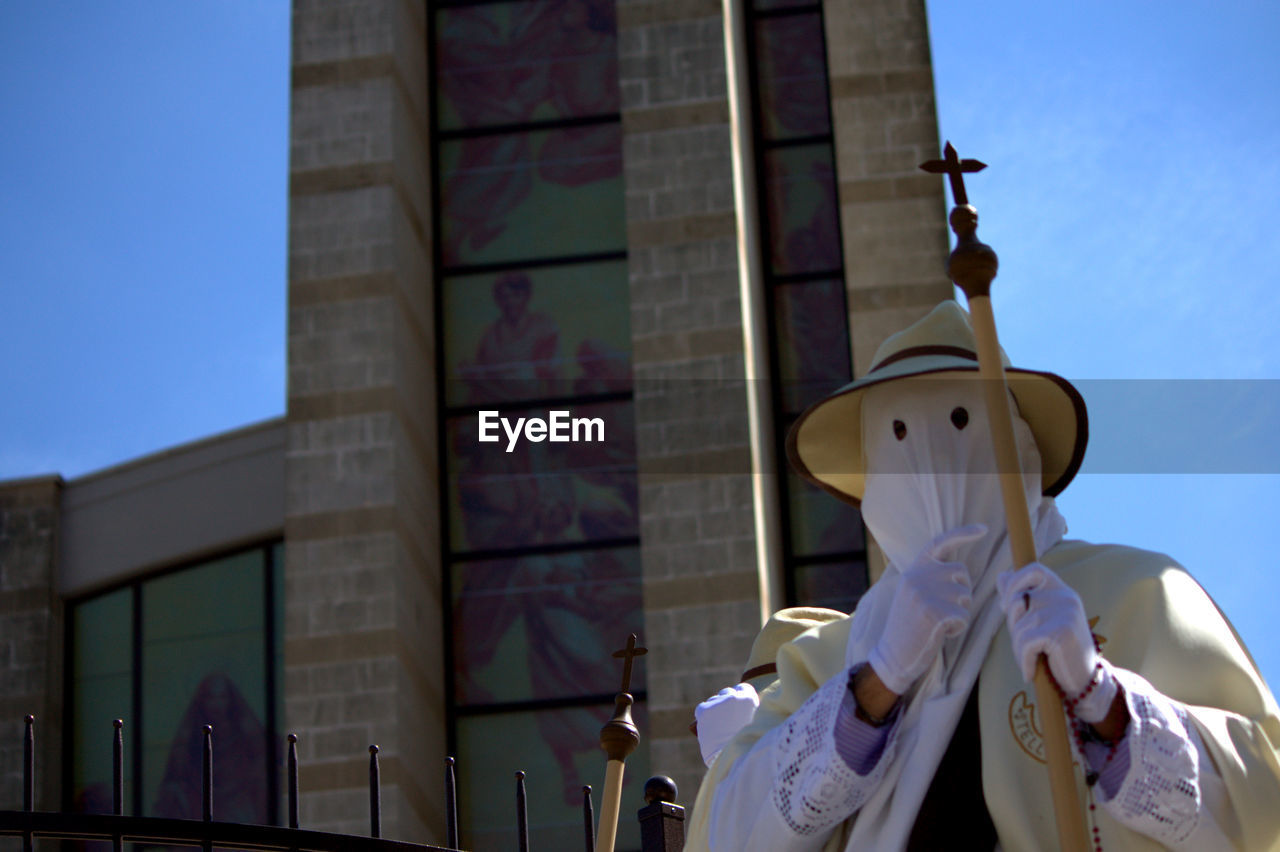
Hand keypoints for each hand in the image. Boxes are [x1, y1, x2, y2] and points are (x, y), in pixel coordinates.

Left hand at [694, 683, 759, 766]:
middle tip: (725, 718)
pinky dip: (703, 715)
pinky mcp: (705, 710)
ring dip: (714, 709)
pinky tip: (706, 724)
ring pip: (713, 700)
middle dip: (725, 703)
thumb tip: (736, 712)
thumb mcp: (754, 726)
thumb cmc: (746, 748)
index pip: (743, 689)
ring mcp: (718, 703)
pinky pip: (702, 708)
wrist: (734, 758)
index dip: (739, 697)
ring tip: (716, 725)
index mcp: (750, 699)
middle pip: (726, 692)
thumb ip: (747, 714)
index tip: (737, 705)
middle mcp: (734, 697)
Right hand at [867, 524, 985, 694]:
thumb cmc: (909, 628)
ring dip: (960, 614)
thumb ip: (930, 579)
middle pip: (961, 574)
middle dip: (962, 593)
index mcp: (912, 571)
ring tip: (939, 624)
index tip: (983, 528)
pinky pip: (964, 616)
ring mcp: (925, 594)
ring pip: (965, 597)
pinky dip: (958, 628)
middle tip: (945, 611)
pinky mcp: (934, 613)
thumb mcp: (912, 595)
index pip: (939, 543)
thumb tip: (959, 573)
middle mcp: (917, 577)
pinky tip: (942, 634)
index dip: (962, 534)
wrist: (893, 656)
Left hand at [998, 562, 1116, 723]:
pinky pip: (1026, 643)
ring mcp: (1065, 613)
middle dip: (1013, 625)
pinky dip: (1024, 661)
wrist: (1084, 682)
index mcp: (1061, 590)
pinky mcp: (1062, 633)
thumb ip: (1021, 598)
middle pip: (1018, 601)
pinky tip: (1029, 673)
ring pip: (1019, 627)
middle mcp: (1065, 597)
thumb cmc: (1058, 650)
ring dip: (1019, 649)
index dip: (1014, 582)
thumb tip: (1001, 576)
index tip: (1007, 605)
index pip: (1033, 569)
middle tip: (1024, 644)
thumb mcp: (1039, 620)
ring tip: (1032, 660)